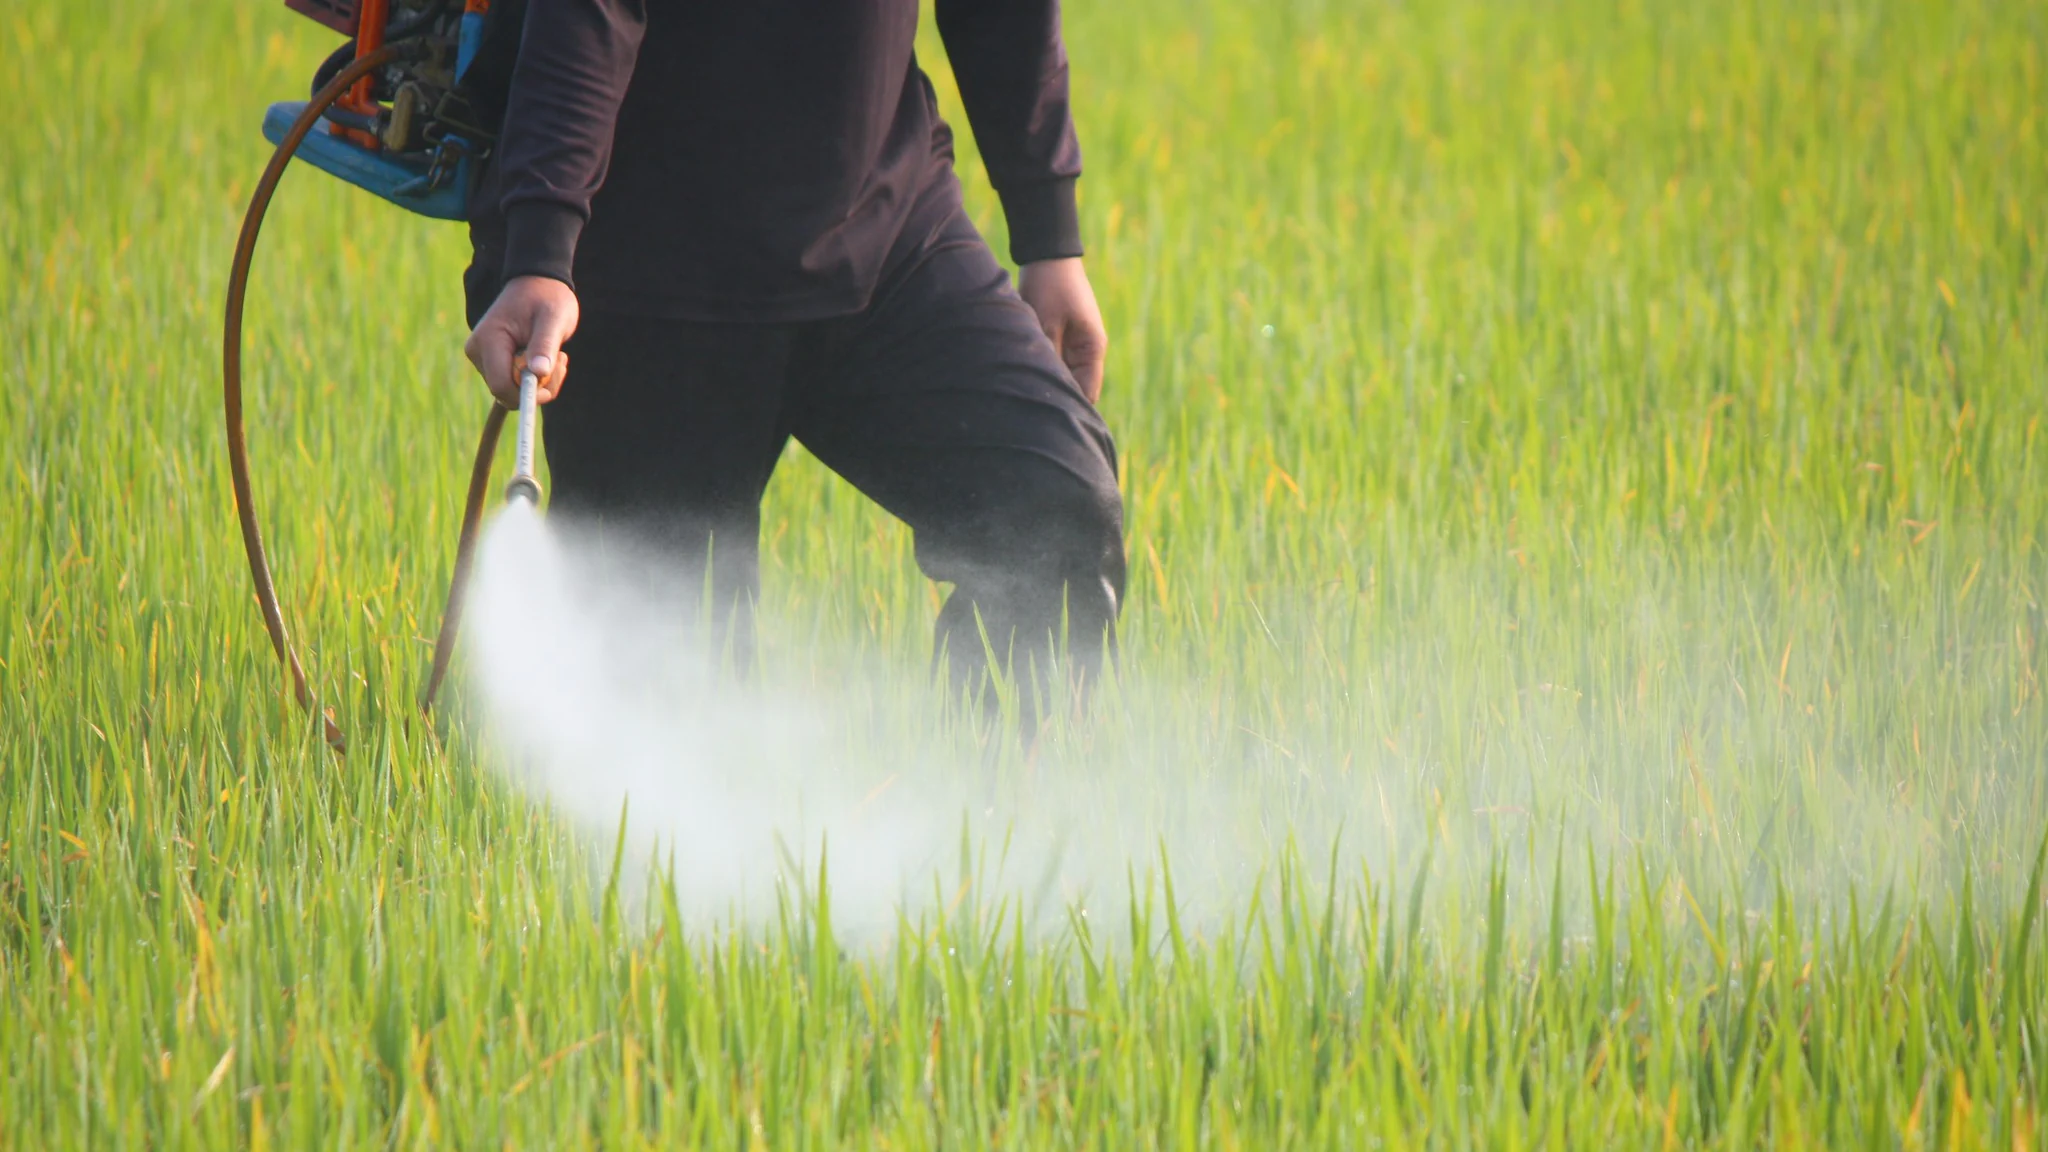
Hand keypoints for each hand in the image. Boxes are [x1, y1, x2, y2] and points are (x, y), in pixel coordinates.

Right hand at [464, 275, 579, 407]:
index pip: (501, 386)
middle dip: (538, 386)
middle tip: (560, 361)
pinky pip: (512, 384)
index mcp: (489, 339)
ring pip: (511, 391)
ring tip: (554, 354)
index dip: (528, 394)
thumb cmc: (547, 298)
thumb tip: (538, 374)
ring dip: (539, 381)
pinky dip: (533, 378)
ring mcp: (481, 357)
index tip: (552, 380)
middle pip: (506, 393)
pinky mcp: (490, 361)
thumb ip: (545, 345)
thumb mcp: (553, 319)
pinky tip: (544, 357)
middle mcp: (478, 351)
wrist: (537, 283)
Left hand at [1017, 257, 1107, 403]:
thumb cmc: (1049, 287)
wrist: (1047, 255)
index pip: (1087, 394)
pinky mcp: (1060, 338)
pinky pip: (1053, 363)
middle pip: (1075, 388)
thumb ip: (1048, 358)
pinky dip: (1041, 368)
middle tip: (1029, 412)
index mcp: (1092, 349)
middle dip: (1055, 398)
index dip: (1070, 410)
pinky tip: (1023, 374)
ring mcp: (1075, 345)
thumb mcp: (1045, 324)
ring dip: (1046, 382)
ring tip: (1024, 393)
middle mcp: (1087, 351)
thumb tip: (1043, 390)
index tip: (1047, 422)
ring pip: (1062, 377)